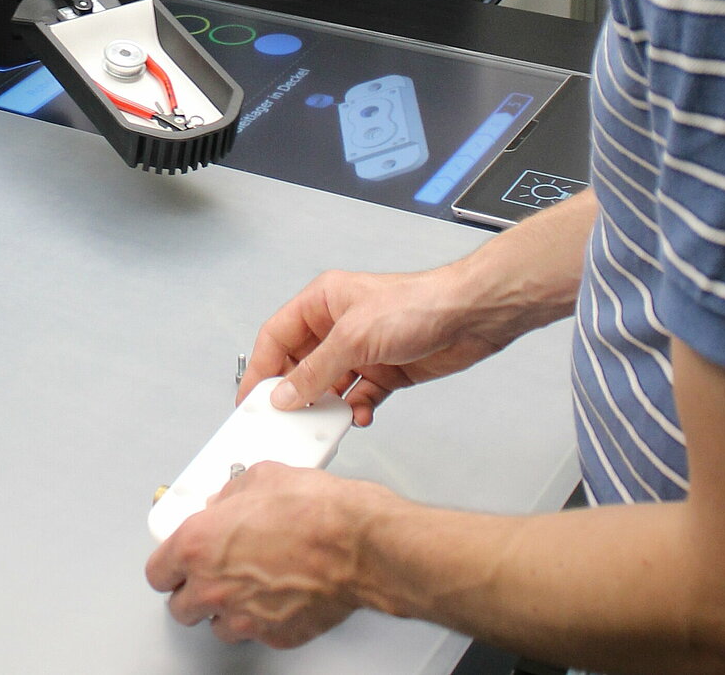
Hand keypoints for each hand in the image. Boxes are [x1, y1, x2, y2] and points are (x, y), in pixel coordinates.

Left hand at [145, 462, 396, 647]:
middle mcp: (213, 586)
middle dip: (192, 591)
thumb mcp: (261, 478)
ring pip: (216, 626)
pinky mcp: (275, 635)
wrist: (359, 544)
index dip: (168, 566)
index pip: (158, 571)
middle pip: (180, 606)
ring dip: (224, 610)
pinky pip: (256, 634)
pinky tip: (275, 598)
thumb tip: (226, 501)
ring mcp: (243, 616)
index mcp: (198, 545)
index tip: (176, 563)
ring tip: (244, 589)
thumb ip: (230, 495)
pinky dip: (261, 620)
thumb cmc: (316, 511)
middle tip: (209, 575)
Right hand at [240, 268, 515, 425]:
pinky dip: (356, 409)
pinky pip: (359, 396)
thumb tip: (285, 395)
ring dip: (327, 406)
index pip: (277, 337)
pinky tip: (360, 415)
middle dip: (295, 393)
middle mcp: (338, 326)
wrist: (472, 316)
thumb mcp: (353, 338)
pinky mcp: (385, 371)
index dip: (261, 368)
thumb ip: (314, 371)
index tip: (252, 399)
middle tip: (285, 419)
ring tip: (325, 422)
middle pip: (300, 365)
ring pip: (329, 386)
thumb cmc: (418, 304)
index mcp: (321, 303)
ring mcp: (362, 350)